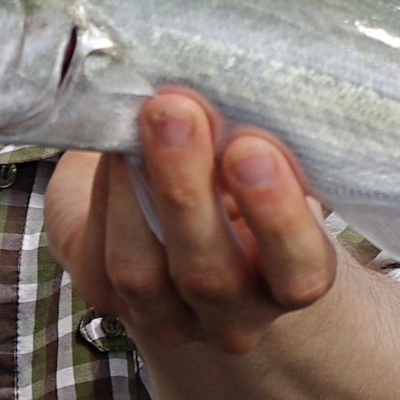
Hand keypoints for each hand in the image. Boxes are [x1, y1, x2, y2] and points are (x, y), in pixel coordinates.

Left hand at [44, 89, 337, 355]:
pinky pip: (98, 256)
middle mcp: (231, 313)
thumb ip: (256, 139)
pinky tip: (112, 142)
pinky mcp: (104, 299)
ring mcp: (164, 316)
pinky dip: (104, 192)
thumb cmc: (236, 179)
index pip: (301, 271)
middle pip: (211, 274)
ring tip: (138, 115)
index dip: (278, 217)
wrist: (173, 219)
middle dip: (188, 188)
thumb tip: (227, 83)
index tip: (252, 148)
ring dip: (134, 184)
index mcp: (289, 280)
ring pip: (141, 271)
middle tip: (177, 111)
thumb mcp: (260, 159)